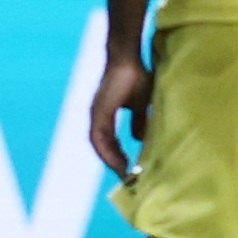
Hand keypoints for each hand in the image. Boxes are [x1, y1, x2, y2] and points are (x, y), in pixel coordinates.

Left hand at [87, 48, 151, 180]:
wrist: (127, 60)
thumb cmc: (136, 77)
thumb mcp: (141, 104)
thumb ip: (139, 121)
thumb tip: (139, 138)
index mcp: (105, 114)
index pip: (108, 140)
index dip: (117, 154)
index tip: (128, 168)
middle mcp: (97, 116)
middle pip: (101, 146)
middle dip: (113, 162)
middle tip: (126, 177)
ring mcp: (95, 114)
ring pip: (98, 145)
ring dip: (110, 160)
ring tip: (123, 173)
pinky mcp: (98, 112)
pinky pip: (99, 138)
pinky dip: (107, 151)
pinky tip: (118, 161)